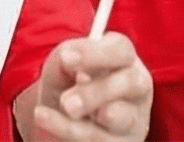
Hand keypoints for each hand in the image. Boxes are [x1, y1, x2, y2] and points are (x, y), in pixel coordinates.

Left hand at [29, 33, 151, 141]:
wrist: (60, 118)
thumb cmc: (67, 83)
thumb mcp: (63, 66)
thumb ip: (66, 57)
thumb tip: (69, 58)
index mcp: (123, 59)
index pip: (121, 50)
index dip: (94, 53)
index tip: (66, 58)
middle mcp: (136, 87)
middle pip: (131, 83)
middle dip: (96, 92)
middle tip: (66, 102)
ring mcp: (133, 119)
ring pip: (119, 118)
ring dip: (86, 117)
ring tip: (62, 110)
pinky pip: (99, 139)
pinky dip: (69, 131)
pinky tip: (47, 120)